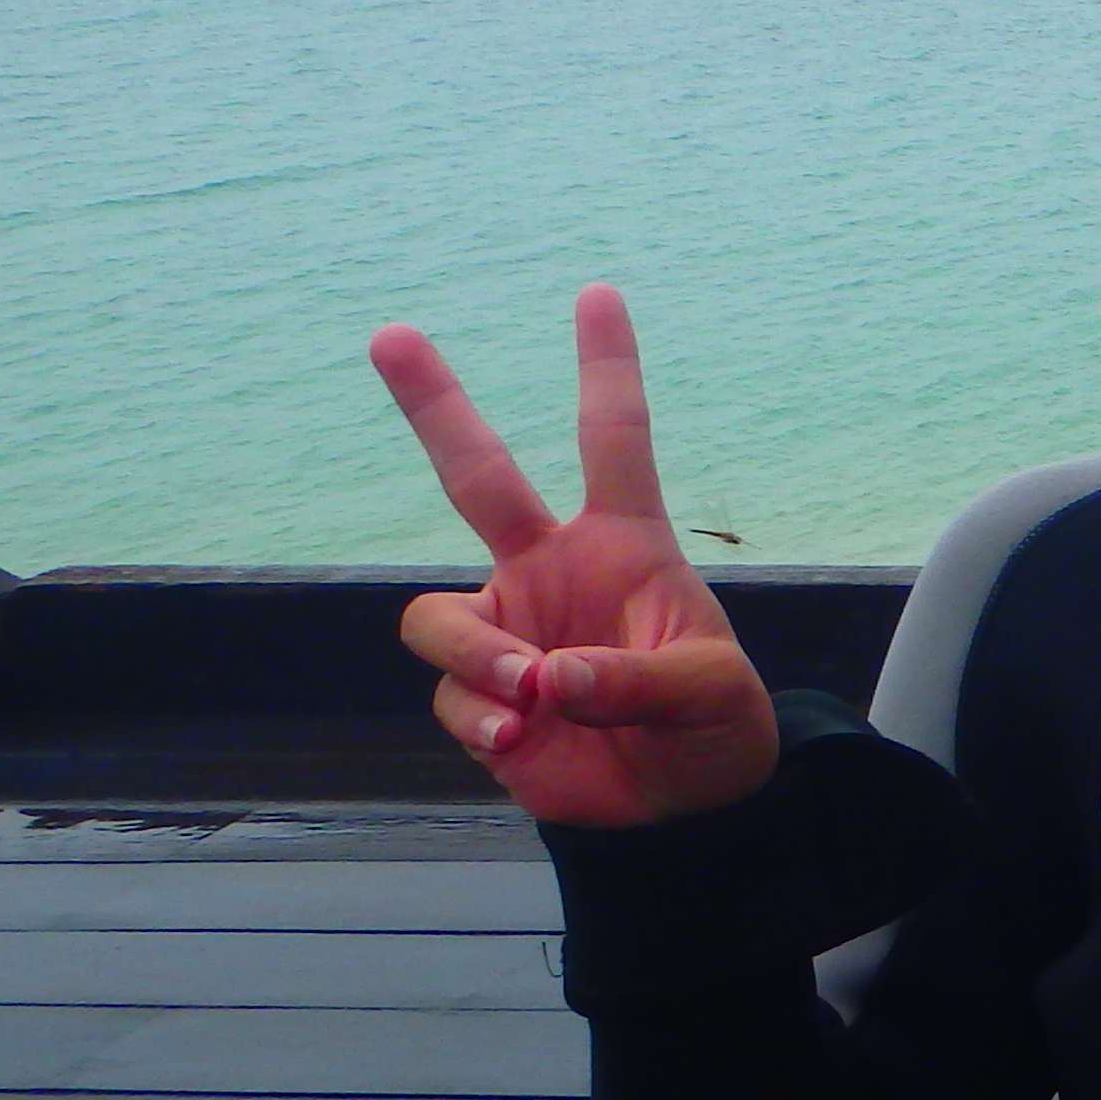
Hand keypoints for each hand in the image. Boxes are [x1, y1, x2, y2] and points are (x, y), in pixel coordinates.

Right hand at [374, 284, 780, 825]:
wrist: (682, 808)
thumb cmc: (712, 727)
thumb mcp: (706, 695)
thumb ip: (634, 680)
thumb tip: (545, 678)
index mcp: (624, 543)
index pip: (613, 439)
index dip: (606, 367)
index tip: (597, 292)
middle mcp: (551, 571)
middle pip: (476, 477)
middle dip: (434, 405)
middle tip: (388, 334)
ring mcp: (509, 630)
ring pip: (438, 617)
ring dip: (475, 656)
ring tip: (530, 700)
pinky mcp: (482, 699)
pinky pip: (451, 695)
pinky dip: (480, 720)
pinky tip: (522, 744)